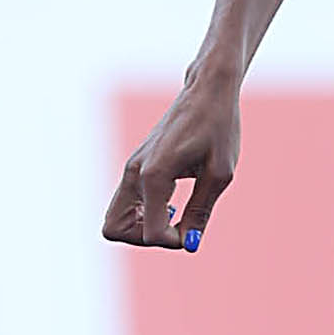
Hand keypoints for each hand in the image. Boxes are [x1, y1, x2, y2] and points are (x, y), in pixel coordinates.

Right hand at [102, 65, 239, 250]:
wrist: (207, 91)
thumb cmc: (218, 128)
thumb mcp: (219, 174)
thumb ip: (201, 211)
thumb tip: (189, 243)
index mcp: (154, 175)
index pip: (151, 233)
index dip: (174, 240)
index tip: (194, 225)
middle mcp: (134, 172)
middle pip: (114, 230)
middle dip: (144, 239)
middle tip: (175, 223)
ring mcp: (131, 169)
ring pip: (114, 219)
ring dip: (142, 227)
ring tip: (175, 211)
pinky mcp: (135, 167)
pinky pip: (125, 204)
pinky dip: (144, 213)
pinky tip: (172, 202)